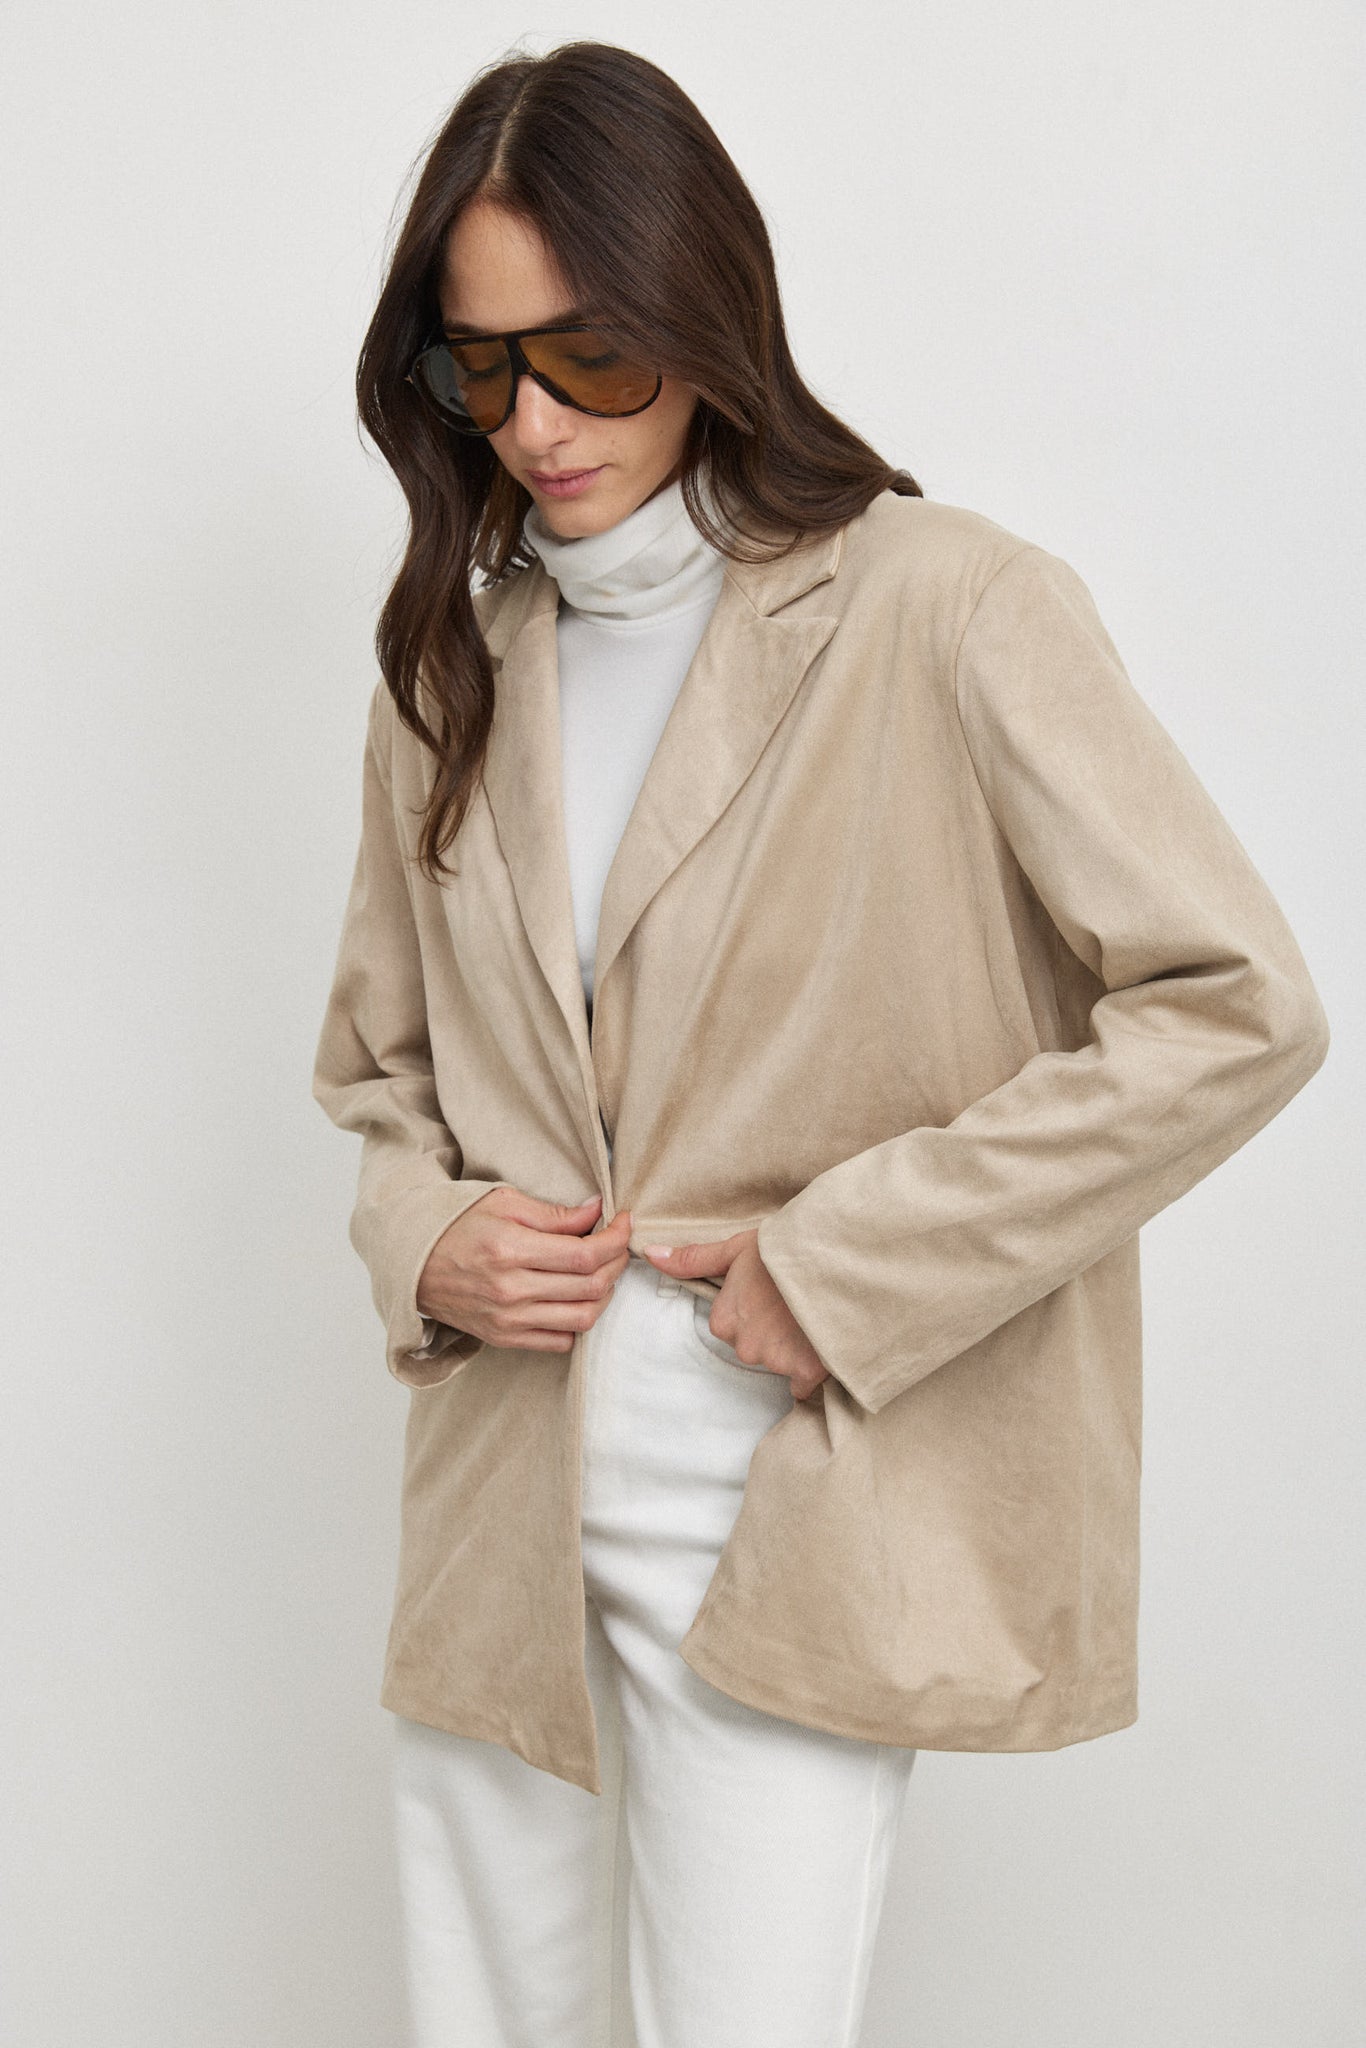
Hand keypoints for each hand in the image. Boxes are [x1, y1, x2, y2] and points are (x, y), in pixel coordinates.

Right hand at [417, 1189, 630, 1352]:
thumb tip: (597, 1211)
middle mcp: (511, 1291)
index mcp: (510, 1250)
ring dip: (605, 1294)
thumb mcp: (503, 1203)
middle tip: (617, 1245)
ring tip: (602, 1272)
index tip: (623, 1223)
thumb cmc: (457, 1227)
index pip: (584, 1255)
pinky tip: (577, 1298)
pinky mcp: (505, 1338)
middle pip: (591, 1286)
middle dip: (617, 1263)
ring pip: (583, 1318)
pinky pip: (561, 1341)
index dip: (616, 1239)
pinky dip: (579, 1321)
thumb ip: (553, 1214)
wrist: (413, 1265)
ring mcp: (508, 1320)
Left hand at [641, 1230, 830, 1401]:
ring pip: (779, 1363)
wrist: (835, 1260)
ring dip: (794, 1347)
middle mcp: (744, 1346)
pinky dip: (812, 1369)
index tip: (770, 1294)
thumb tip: (650, 1254)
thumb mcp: (737, 1248)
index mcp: (724, 1320)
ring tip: (812, 1315)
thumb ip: (693, 1259)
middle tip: (793, 1302)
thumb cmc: (785, 1249)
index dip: (754, 1309)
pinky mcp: (805, 1372)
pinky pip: (803, 1384)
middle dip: (772, 1331)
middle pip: (754, 1347)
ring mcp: (775, 1361)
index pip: (732, 1326)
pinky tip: (821, 1343)